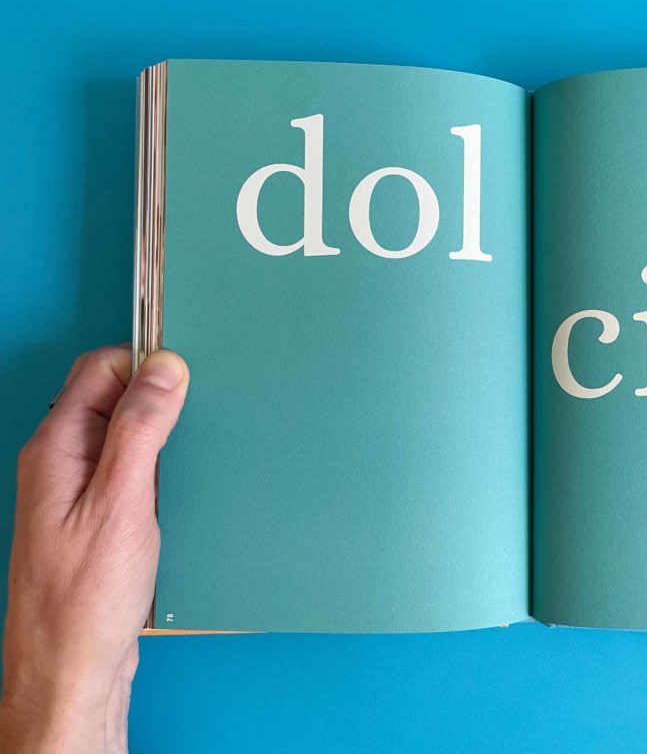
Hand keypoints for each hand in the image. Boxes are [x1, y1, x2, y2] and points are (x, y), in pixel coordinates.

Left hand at [0, 347, 188, 753]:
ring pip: (124, 434)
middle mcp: (61, 463)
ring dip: (163, 433)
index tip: (191, 370)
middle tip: (204, 406)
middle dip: (159, 394)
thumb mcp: (122, 502)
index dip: (145, 362)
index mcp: (56, 448)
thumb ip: (141, 429)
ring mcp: (77, 491)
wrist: (73, 670)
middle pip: (111, 397)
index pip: (99, 369)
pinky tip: (185, 483)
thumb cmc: (86, 597)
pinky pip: (130, 469)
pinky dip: (161, 465)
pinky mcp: (97, 518)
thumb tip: (164, 366)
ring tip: (200, 445)